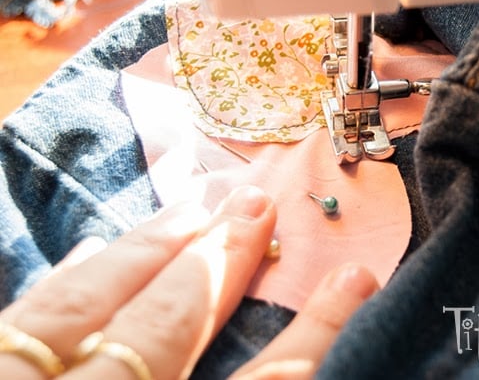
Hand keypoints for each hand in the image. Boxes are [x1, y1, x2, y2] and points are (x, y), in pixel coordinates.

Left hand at [0, 185, 377, 378]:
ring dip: (148, 252)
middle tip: (257, 206)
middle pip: (166, 326)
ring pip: (83, 311)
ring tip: (194, 208)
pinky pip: (17, 323)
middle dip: (220, 262)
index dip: (317, 332)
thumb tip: (320, 361)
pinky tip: (93, 252)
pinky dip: (66, 284)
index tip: (356, 281)